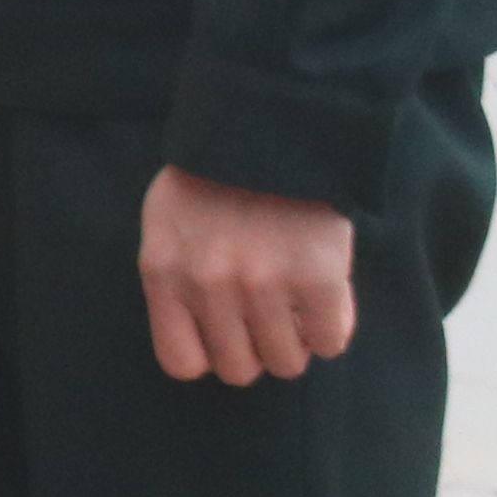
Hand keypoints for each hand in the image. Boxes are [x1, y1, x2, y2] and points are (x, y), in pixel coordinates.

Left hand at [141, 164, 360, 384]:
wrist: (269, 126)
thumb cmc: (213, 177)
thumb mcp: (167, 223)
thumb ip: (175, 278)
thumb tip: (196, 339)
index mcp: (164, 271)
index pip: (181, 361)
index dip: (210, 356)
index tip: (225, 337)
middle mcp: (209, 284)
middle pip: (239, 369)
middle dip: (256, 349)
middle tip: (267, 316)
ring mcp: (264, 283)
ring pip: (287, 362)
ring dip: (296, 340)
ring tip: (295, 302)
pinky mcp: (317, 278)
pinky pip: (331, 340)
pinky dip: (332, 325)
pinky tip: (322, 295)